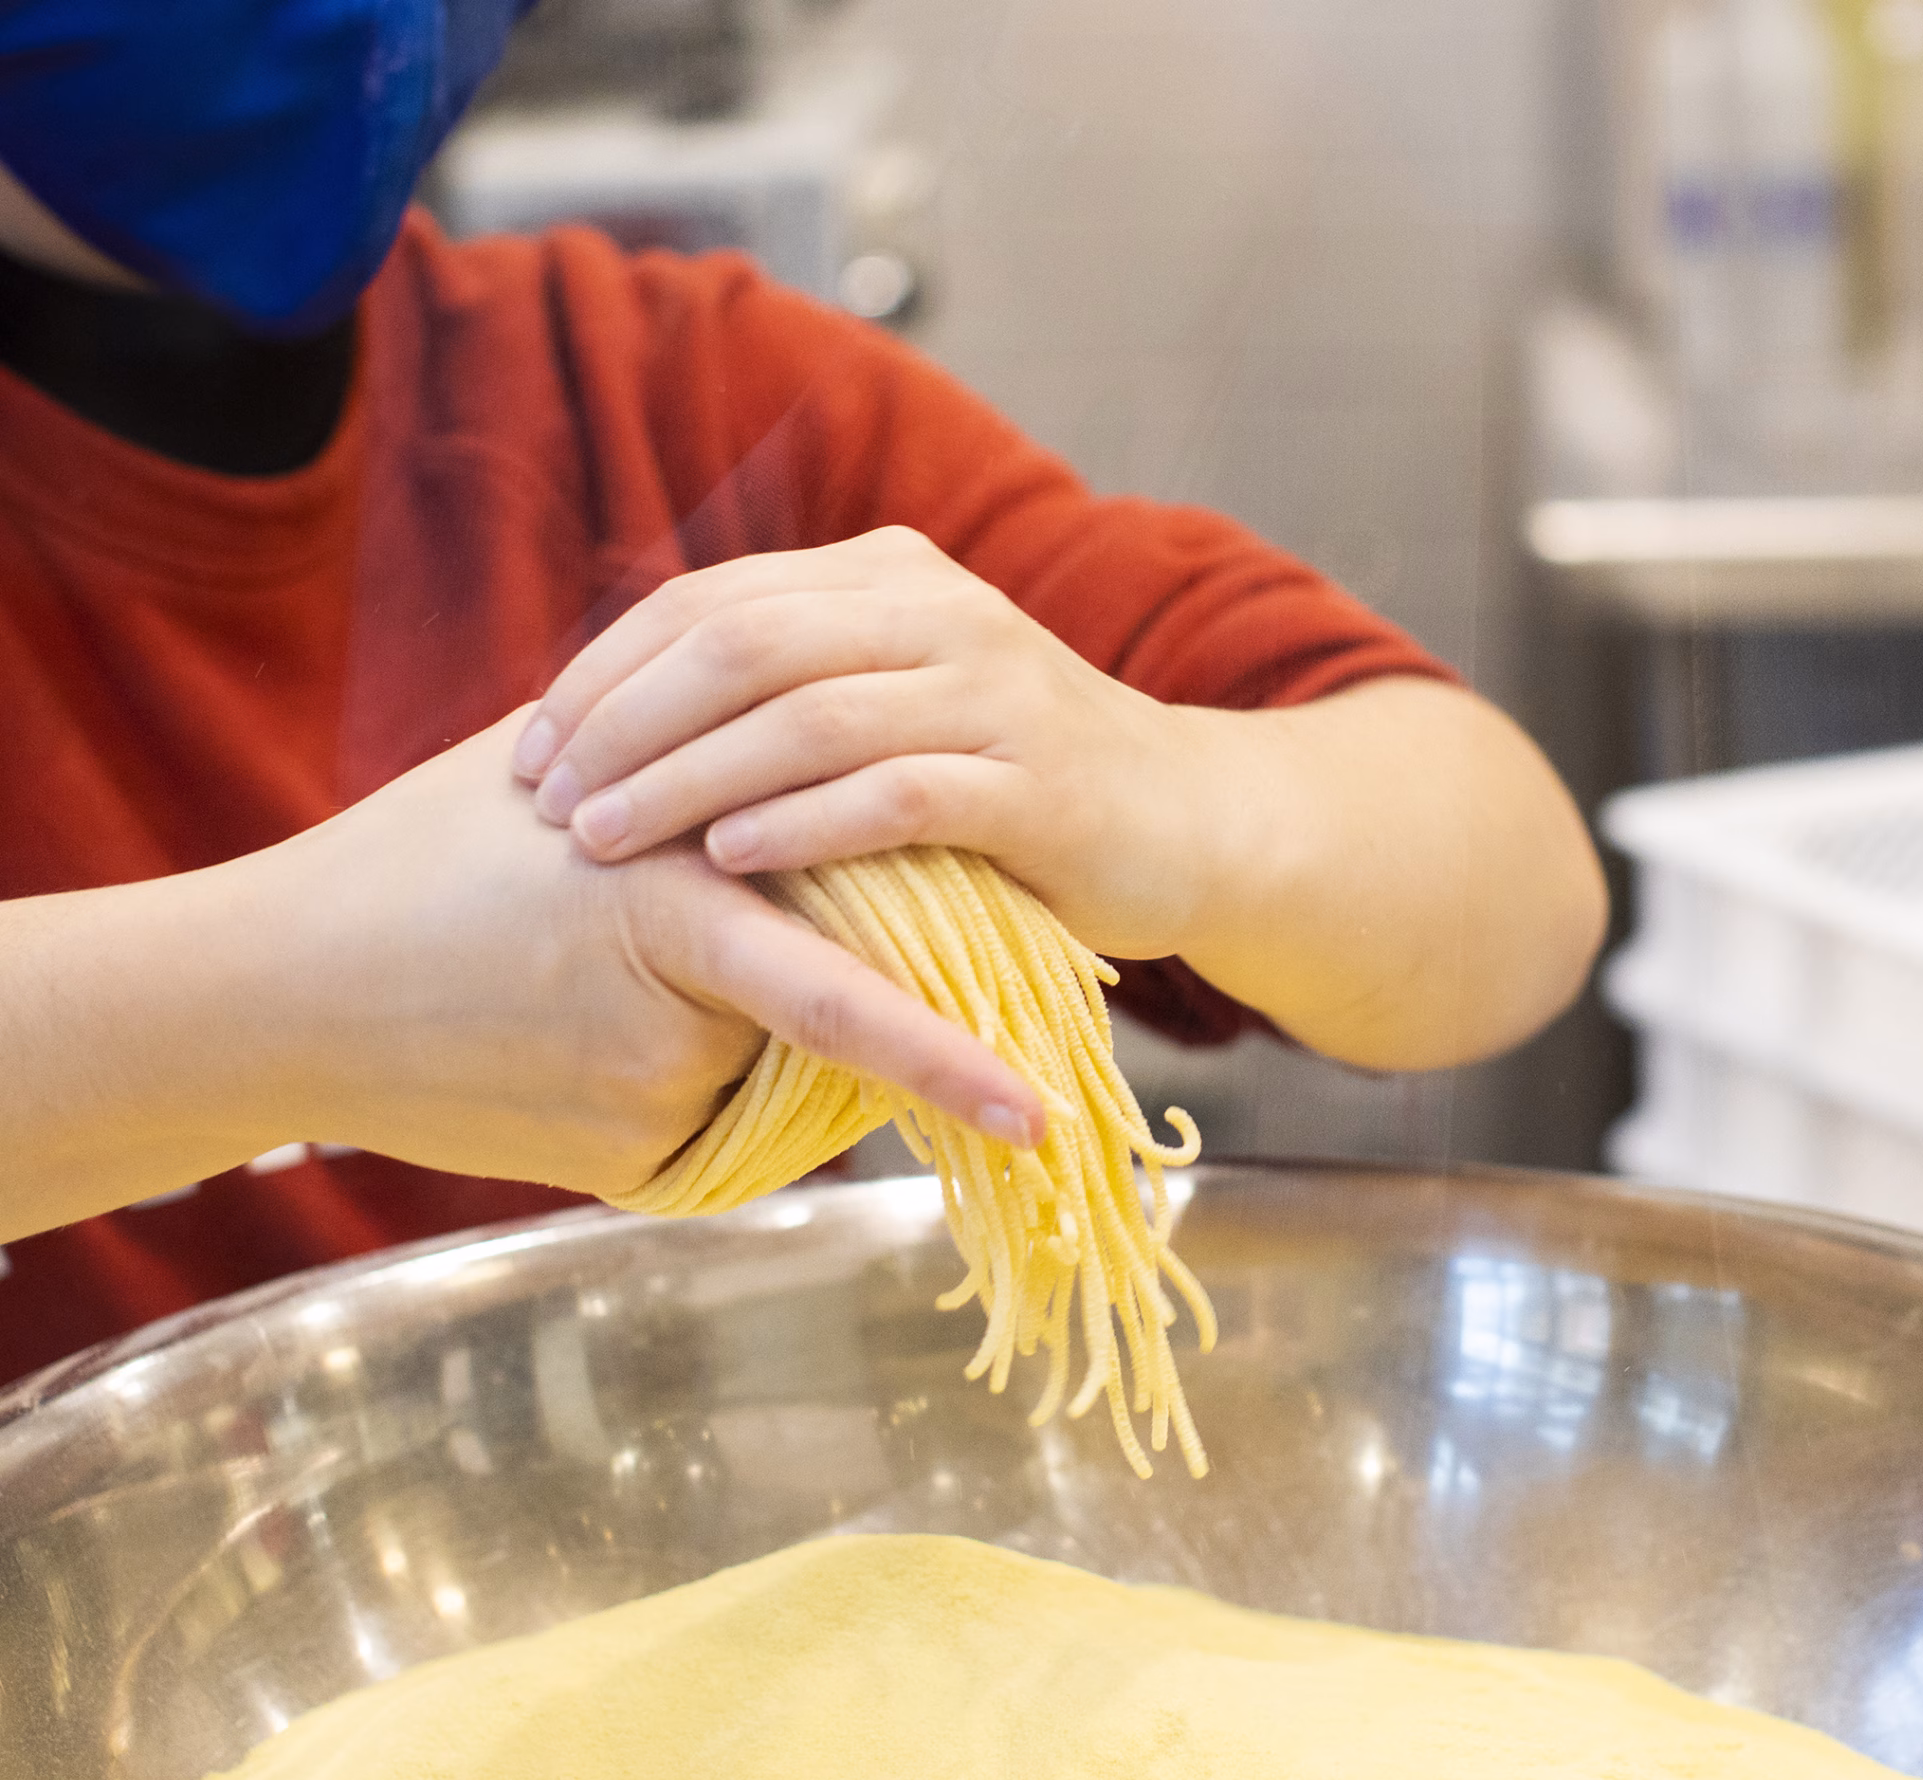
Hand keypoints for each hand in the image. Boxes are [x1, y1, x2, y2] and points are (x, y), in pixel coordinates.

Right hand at [255, 715, 1043, 1193]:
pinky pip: (714, 1123)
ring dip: (731, 1031)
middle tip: (722, 953)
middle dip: (832, 998)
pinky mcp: (616, 1160)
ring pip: (770, 1075)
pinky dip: (682, 1083)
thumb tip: (828, 787)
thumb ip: (710, 785)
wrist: (277, 988)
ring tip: (582, 982)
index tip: (1042, 1109)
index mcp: (669, 898)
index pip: (844, 991)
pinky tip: (565, 1041)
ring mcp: (640, 1102)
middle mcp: (669, 1020)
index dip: (948, 1056)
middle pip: (825, 1025)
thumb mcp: (577, 786)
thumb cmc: (430, 866)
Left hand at [508, 527, 1223, 960]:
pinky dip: (802, 824)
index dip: (605, 671)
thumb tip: (620, 725)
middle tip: (551, 800)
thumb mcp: (902, 702)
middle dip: (626, 724)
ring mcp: (996, 692)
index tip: (530, 752)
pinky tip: (730, 860)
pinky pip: (898, 791)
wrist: (1190, 821)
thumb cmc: (1016, 782)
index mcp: (892, 574)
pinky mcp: (1039, 784)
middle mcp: (943, 612)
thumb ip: (794, 688)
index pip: (711, 599)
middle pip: (743, 643)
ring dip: (688, 778)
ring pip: (808, 714)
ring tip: (606, 838)